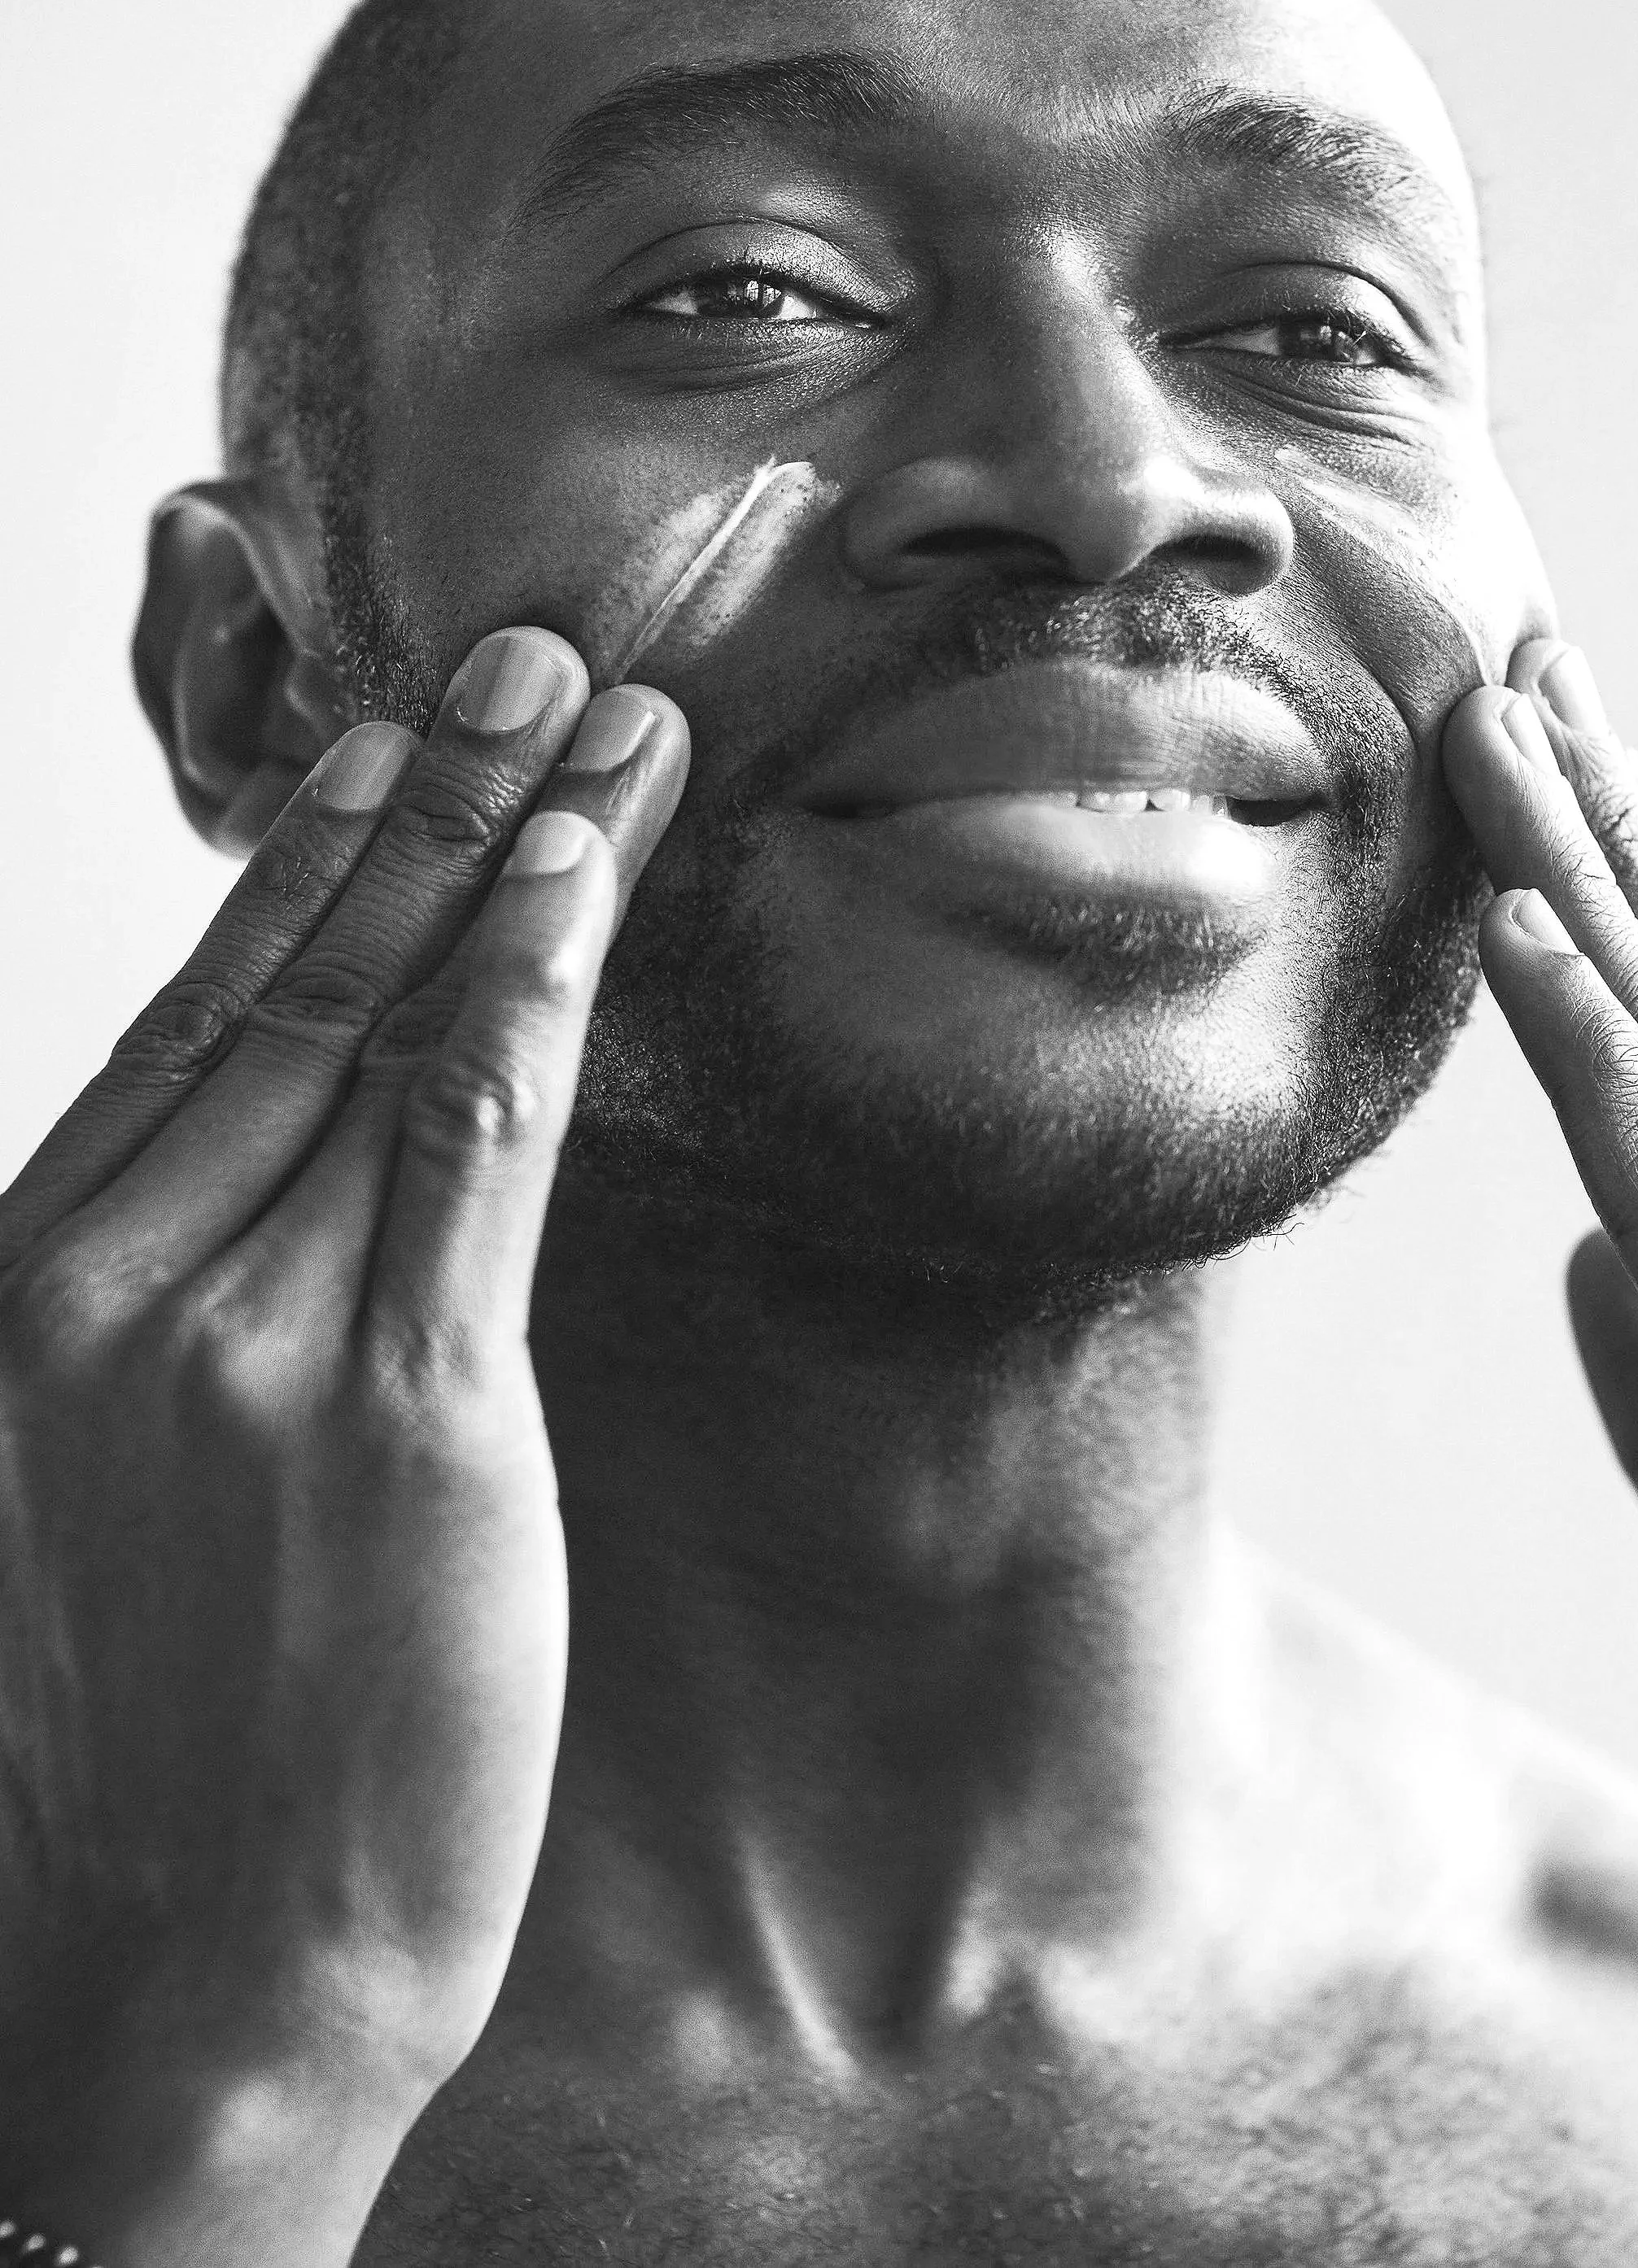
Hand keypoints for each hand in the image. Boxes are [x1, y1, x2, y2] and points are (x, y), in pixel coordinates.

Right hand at [0, 629, 687, 2261]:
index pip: (200, 1013)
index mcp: (39, 1276)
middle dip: (422, 793)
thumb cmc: (162, 1725)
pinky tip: (585, 871)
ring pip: (392, 1023)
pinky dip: (527, 988)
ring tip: (593, 711)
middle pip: (295, 977)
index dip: (310, 853)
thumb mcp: (114, 1470)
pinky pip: (467, 1143)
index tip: (391, 732)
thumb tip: (290, 1148)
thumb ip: (187, 1291)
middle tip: (519, 649)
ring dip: (507, 842)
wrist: (173, 1977)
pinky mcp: (392, 1412)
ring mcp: (243, 1336)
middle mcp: (116, 1276)